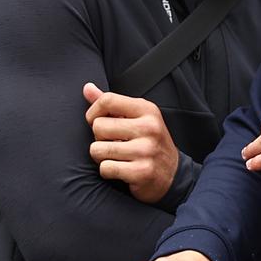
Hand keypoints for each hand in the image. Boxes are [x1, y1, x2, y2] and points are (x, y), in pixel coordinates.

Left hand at [83, 82, 178, 203]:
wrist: (173, 173)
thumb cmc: (148, 142)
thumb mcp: (137, 117)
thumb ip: (111, 103)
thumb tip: (87, 87)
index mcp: (147, 110)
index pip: (108, 100)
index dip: (93, 112)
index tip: (96, 121)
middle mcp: (148, 127)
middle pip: (99, 126)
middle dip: (99, 138)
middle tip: (112, 142)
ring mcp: (146, 150)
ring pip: (98, 150)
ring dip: (101, 156)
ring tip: (116, 156)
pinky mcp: (141, 171)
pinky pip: (105, 168)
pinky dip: (108, 171)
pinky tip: (121, 168)